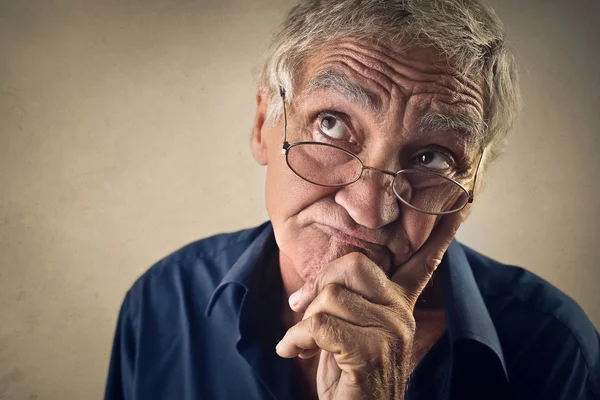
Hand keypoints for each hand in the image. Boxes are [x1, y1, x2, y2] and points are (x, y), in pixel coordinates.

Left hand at [275, 207, 468, 398]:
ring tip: (300, 341)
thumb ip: (346, 302)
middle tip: (301, 308)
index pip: (422, 261)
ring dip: (302, 321)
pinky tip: (293, 352)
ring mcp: (390, 333)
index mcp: (398, 304)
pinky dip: (296, 338)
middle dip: (317, 284)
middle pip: (353, 264)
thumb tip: (317, 284)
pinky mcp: (371, 353)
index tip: (461, 204)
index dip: (439, 234)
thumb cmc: (346, 375)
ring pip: (331, 296)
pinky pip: (320, 324)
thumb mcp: (348, 331)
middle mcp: (400, 314)